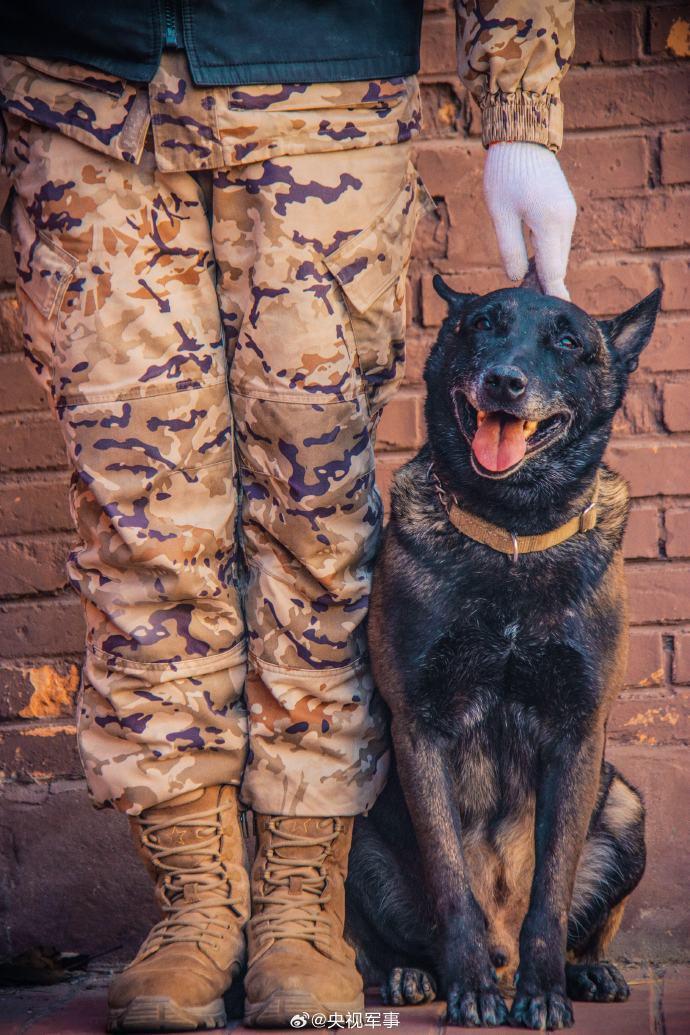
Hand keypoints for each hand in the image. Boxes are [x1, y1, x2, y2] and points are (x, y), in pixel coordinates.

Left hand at [484, 142, 576, 300]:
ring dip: (543, 272)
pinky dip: (545, 256)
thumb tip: (516, 279)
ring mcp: (567, 215)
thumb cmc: (506, 173)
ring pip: (557, 255)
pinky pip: (556, 242)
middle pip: (556, 266)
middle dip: (543, 287)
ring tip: (522, 288)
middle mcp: (565, 221)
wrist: (522, 137)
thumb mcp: (500, 214)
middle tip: (525, 307)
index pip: (553, 272)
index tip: (554, 317)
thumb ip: (509, 249)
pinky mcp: (563, 210)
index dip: (552, 296)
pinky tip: (528, 266)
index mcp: (550, 223)